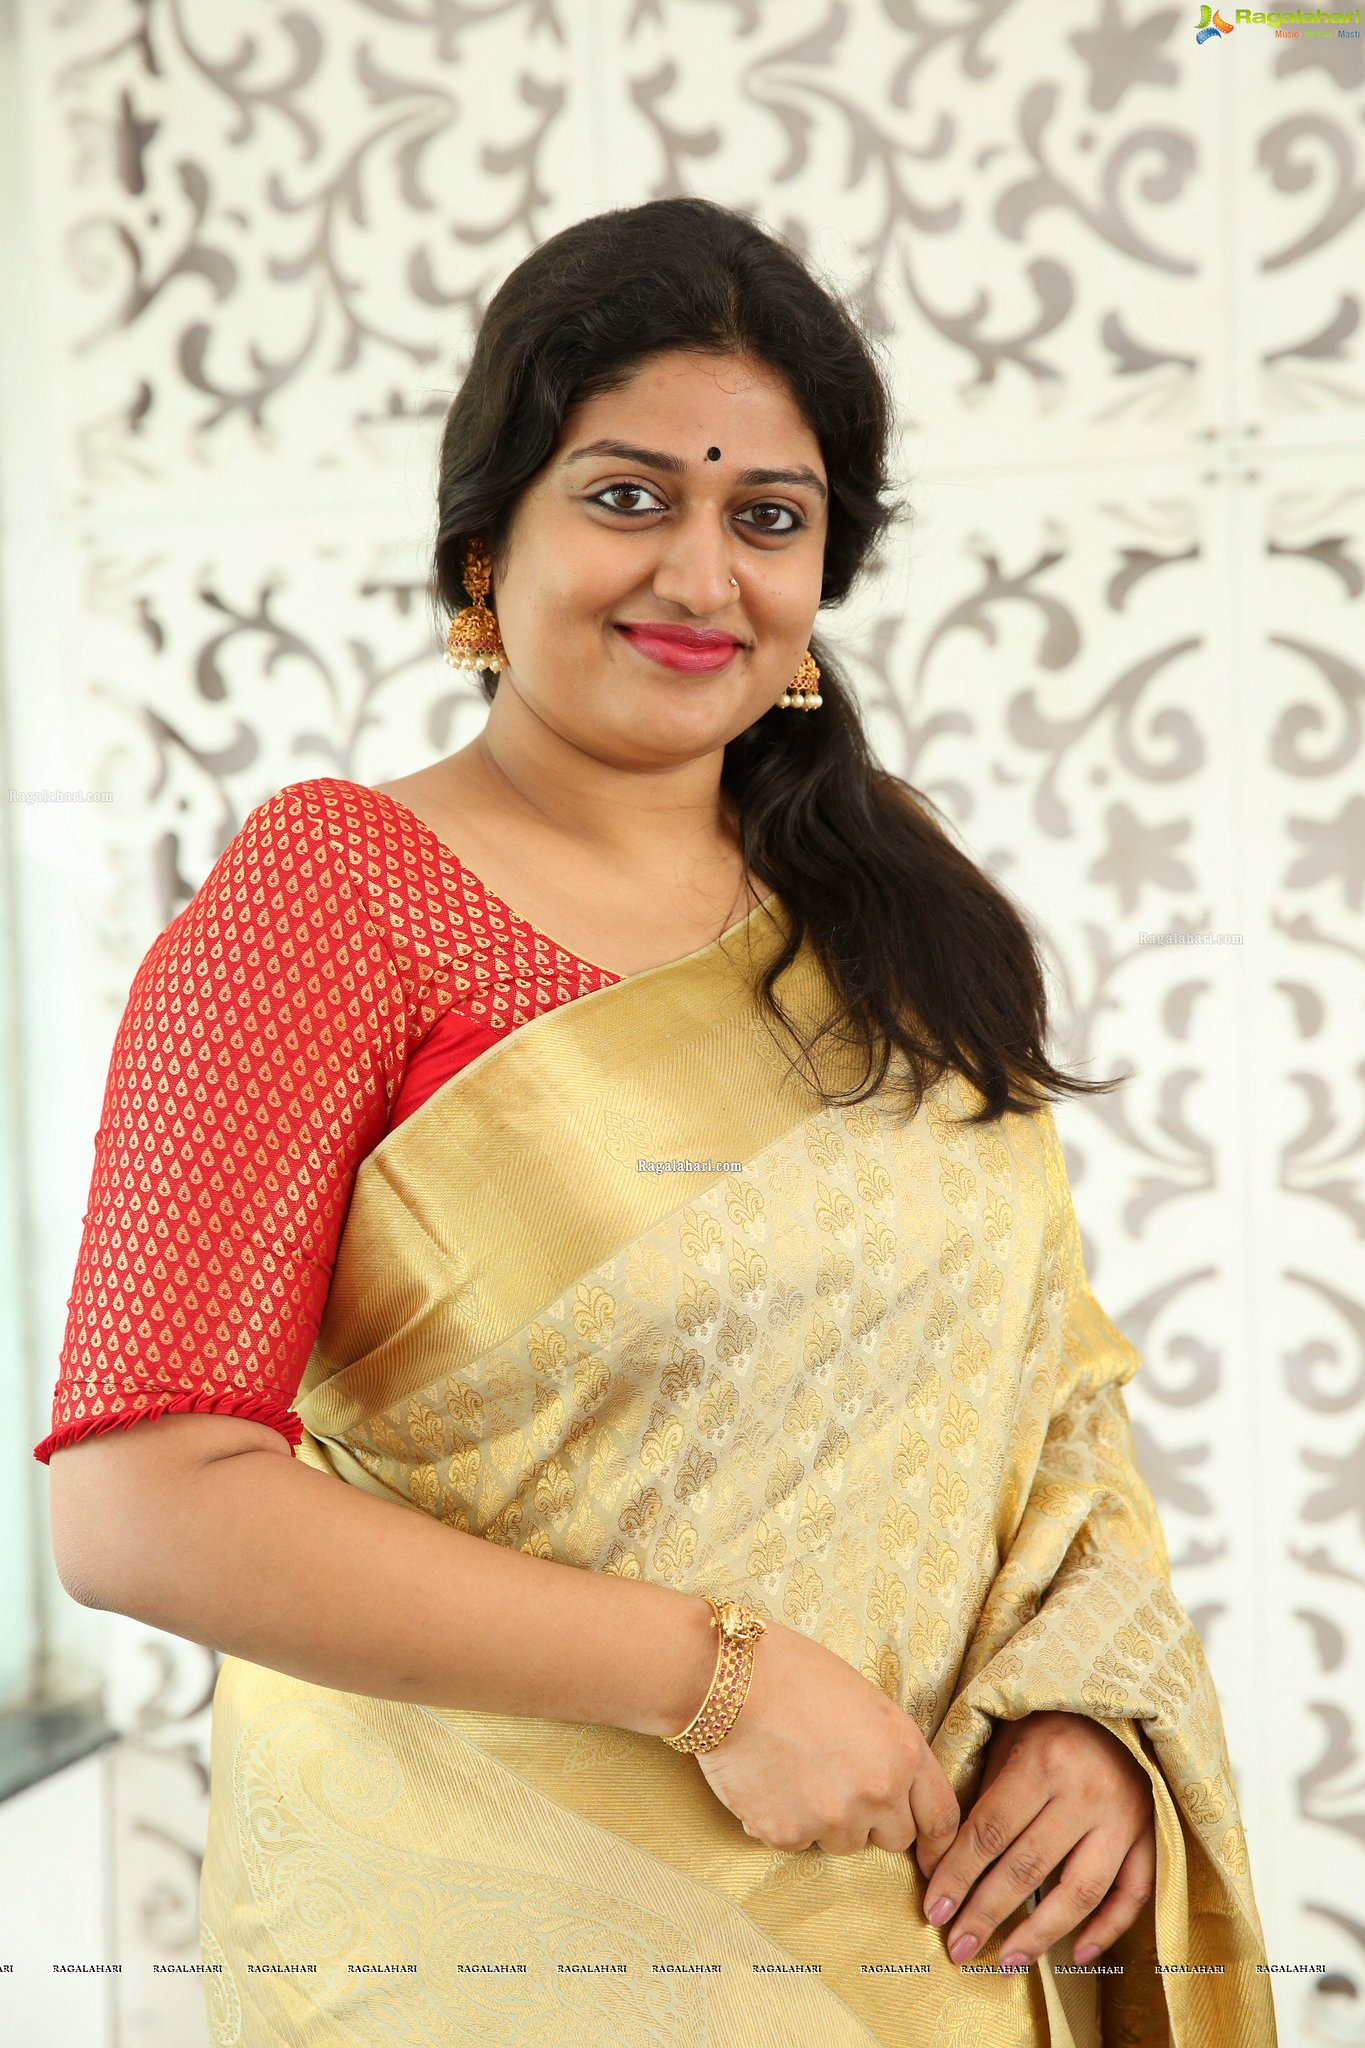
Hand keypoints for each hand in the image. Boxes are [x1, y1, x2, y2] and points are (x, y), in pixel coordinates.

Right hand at [693, 1616, 960, 1860]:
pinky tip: (769, 1781)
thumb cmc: (796, 1674)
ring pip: (845, 1843)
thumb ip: (891, 1751)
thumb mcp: (867, 1702)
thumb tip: (896, 1789)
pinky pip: (798, 1843)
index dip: (937, 1841)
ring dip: (829, 1822)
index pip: (941, 1817)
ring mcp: (833, 1819)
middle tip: (840, 1785)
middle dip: (874, 1820)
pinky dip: (786, 1821)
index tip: (932, 1855)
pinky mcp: (789, 1836)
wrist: (732, 1680)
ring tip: (798, 1773)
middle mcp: (877, 1792)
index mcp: (903, 1752)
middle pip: (894, 1838)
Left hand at [919, 1709, 1155, 1971]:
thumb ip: (987, 1791)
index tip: (933, 1910)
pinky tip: (1077, 1953)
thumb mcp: (1012, 1736)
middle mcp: (1084, 1794)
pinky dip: (1108, 1928)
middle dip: (985, 1913)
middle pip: (1026, 1868)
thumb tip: (946, 1853)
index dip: (957, 1875)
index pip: (989, 1832)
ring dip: (1039, 1934)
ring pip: (1078, 1892)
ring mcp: (1124, 1818)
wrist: (1126, 1698)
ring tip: (1006, 1962)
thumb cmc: (1055, 1717)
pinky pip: (1133, 1893)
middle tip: (956, 1947)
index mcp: (1042, 1763)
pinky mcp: (1153, 1834)